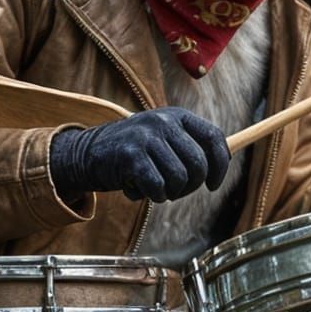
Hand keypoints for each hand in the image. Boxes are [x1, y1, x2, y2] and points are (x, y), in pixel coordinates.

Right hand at [50, 108, 230, 204]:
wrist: (86, 153)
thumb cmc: (131, 151)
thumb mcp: (161, 137)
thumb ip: (188, 145)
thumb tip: (223, 162)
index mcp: (176, 115)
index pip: (213, 138)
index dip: (220, 165)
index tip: (213, 183)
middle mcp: (163, 121)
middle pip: (199, 164)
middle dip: (191, 187)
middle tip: (174, 191)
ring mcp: (146, 137)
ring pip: (180, 180)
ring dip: (169, 193)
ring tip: (153, 187)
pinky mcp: (131, 156)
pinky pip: (158, 188)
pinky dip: (152, 196)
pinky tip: (138, 189)